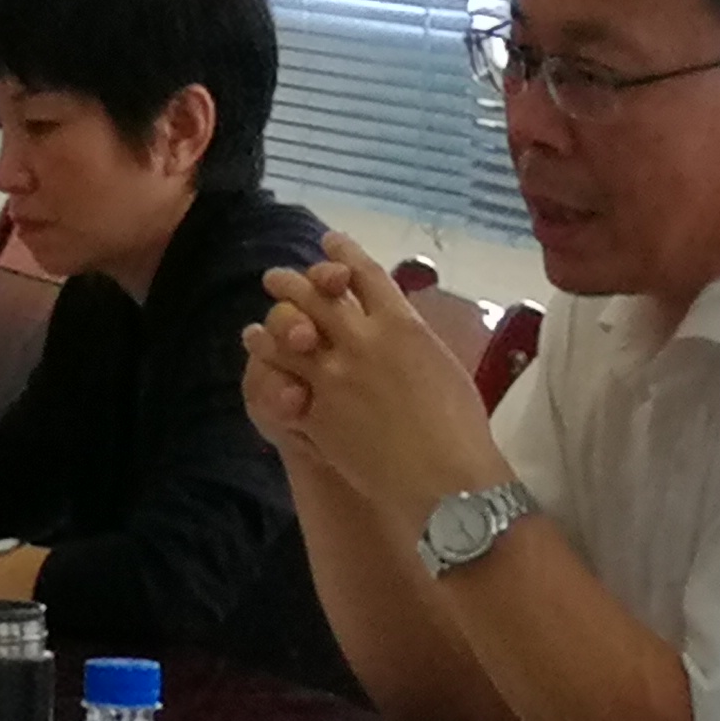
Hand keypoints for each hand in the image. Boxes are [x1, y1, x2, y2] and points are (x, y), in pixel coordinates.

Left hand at [247, 235, 509, 534]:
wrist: (445, 478)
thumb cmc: (461, 428)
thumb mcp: (444, 366)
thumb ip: (414, 342)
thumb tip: (400, 330)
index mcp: (403, 325)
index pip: (367, 275)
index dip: (344, 255)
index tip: (330, 242)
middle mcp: (363, 340)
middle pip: (317, 297)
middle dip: (293, 282)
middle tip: (275, 277)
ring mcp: (335, 375)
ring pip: (289, 334)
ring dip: (271, 324)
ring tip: (257, 323)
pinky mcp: (316, 410)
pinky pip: (282, 380)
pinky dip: (268, 367)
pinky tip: (260, 358)